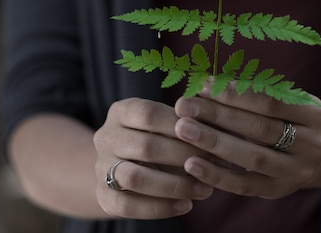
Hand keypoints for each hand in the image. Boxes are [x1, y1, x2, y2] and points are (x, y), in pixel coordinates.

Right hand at [94, 98, 213, 218]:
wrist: (121, 166)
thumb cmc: (158, 138)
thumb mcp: (167, 125)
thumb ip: (188, 125)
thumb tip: (219, 134)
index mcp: (121, 111)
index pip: (148, 113)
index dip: (180, 124)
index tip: (209, 134)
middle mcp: (105, 137)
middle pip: (145, 147)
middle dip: (184, 157)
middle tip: (213, 164)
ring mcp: (100, 167)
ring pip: (135, 178)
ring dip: (175, 185)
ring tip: (204, 189)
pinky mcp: (102, 196)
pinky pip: (129, 206)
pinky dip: (161, 208)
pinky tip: (186, 205)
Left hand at [173, 83, 320, 198]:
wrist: (310, 153)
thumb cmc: (286, 117)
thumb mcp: (282, 101)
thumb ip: (250, 93)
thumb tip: (206, 83)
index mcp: (316, 114)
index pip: (270, 102)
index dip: (234, 94)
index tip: (202, 85)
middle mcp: (314, 145)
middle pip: (260, 129)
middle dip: (219, 116)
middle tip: (184, 106)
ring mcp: (298, 172)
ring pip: (253, 158)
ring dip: (214, 143)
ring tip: (184, 130)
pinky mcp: (279, 191)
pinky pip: (245, 185)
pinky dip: (216, 175)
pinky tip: (191, 164)